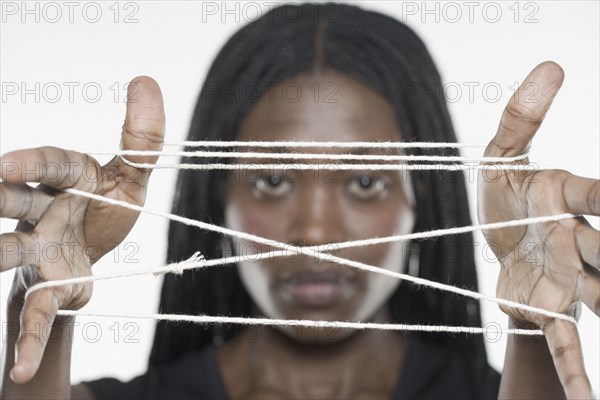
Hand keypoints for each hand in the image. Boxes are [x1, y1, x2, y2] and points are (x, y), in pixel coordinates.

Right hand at [0, 76, 164, 382]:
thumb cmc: (106, 207)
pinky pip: (35, 312)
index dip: (28, 160)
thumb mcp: (131, 176)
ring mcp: (37, 250)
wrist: (96, 252)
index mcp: (66, 178)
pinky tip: (21, 372)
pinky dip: (30, 340)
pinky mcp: (47, 286)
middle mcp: (41, 210)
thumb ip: (141, 139)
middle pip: (13, 202)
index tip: (6, 165)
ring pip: (6, 252)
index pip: (48, 162)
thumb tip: (145, 77)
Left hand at [478, 61, 598, 398]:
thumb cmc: (507, 196)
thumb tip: (554, 62)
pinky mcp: (549, 308)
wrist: (496, 240)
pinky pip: (569, 340)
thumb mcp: (501, 155)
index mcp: (563, 197)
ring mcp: (568, 277)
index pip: (593, 193)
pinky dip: (578, 370)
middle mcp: (576, 238)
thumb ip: (522, 116)